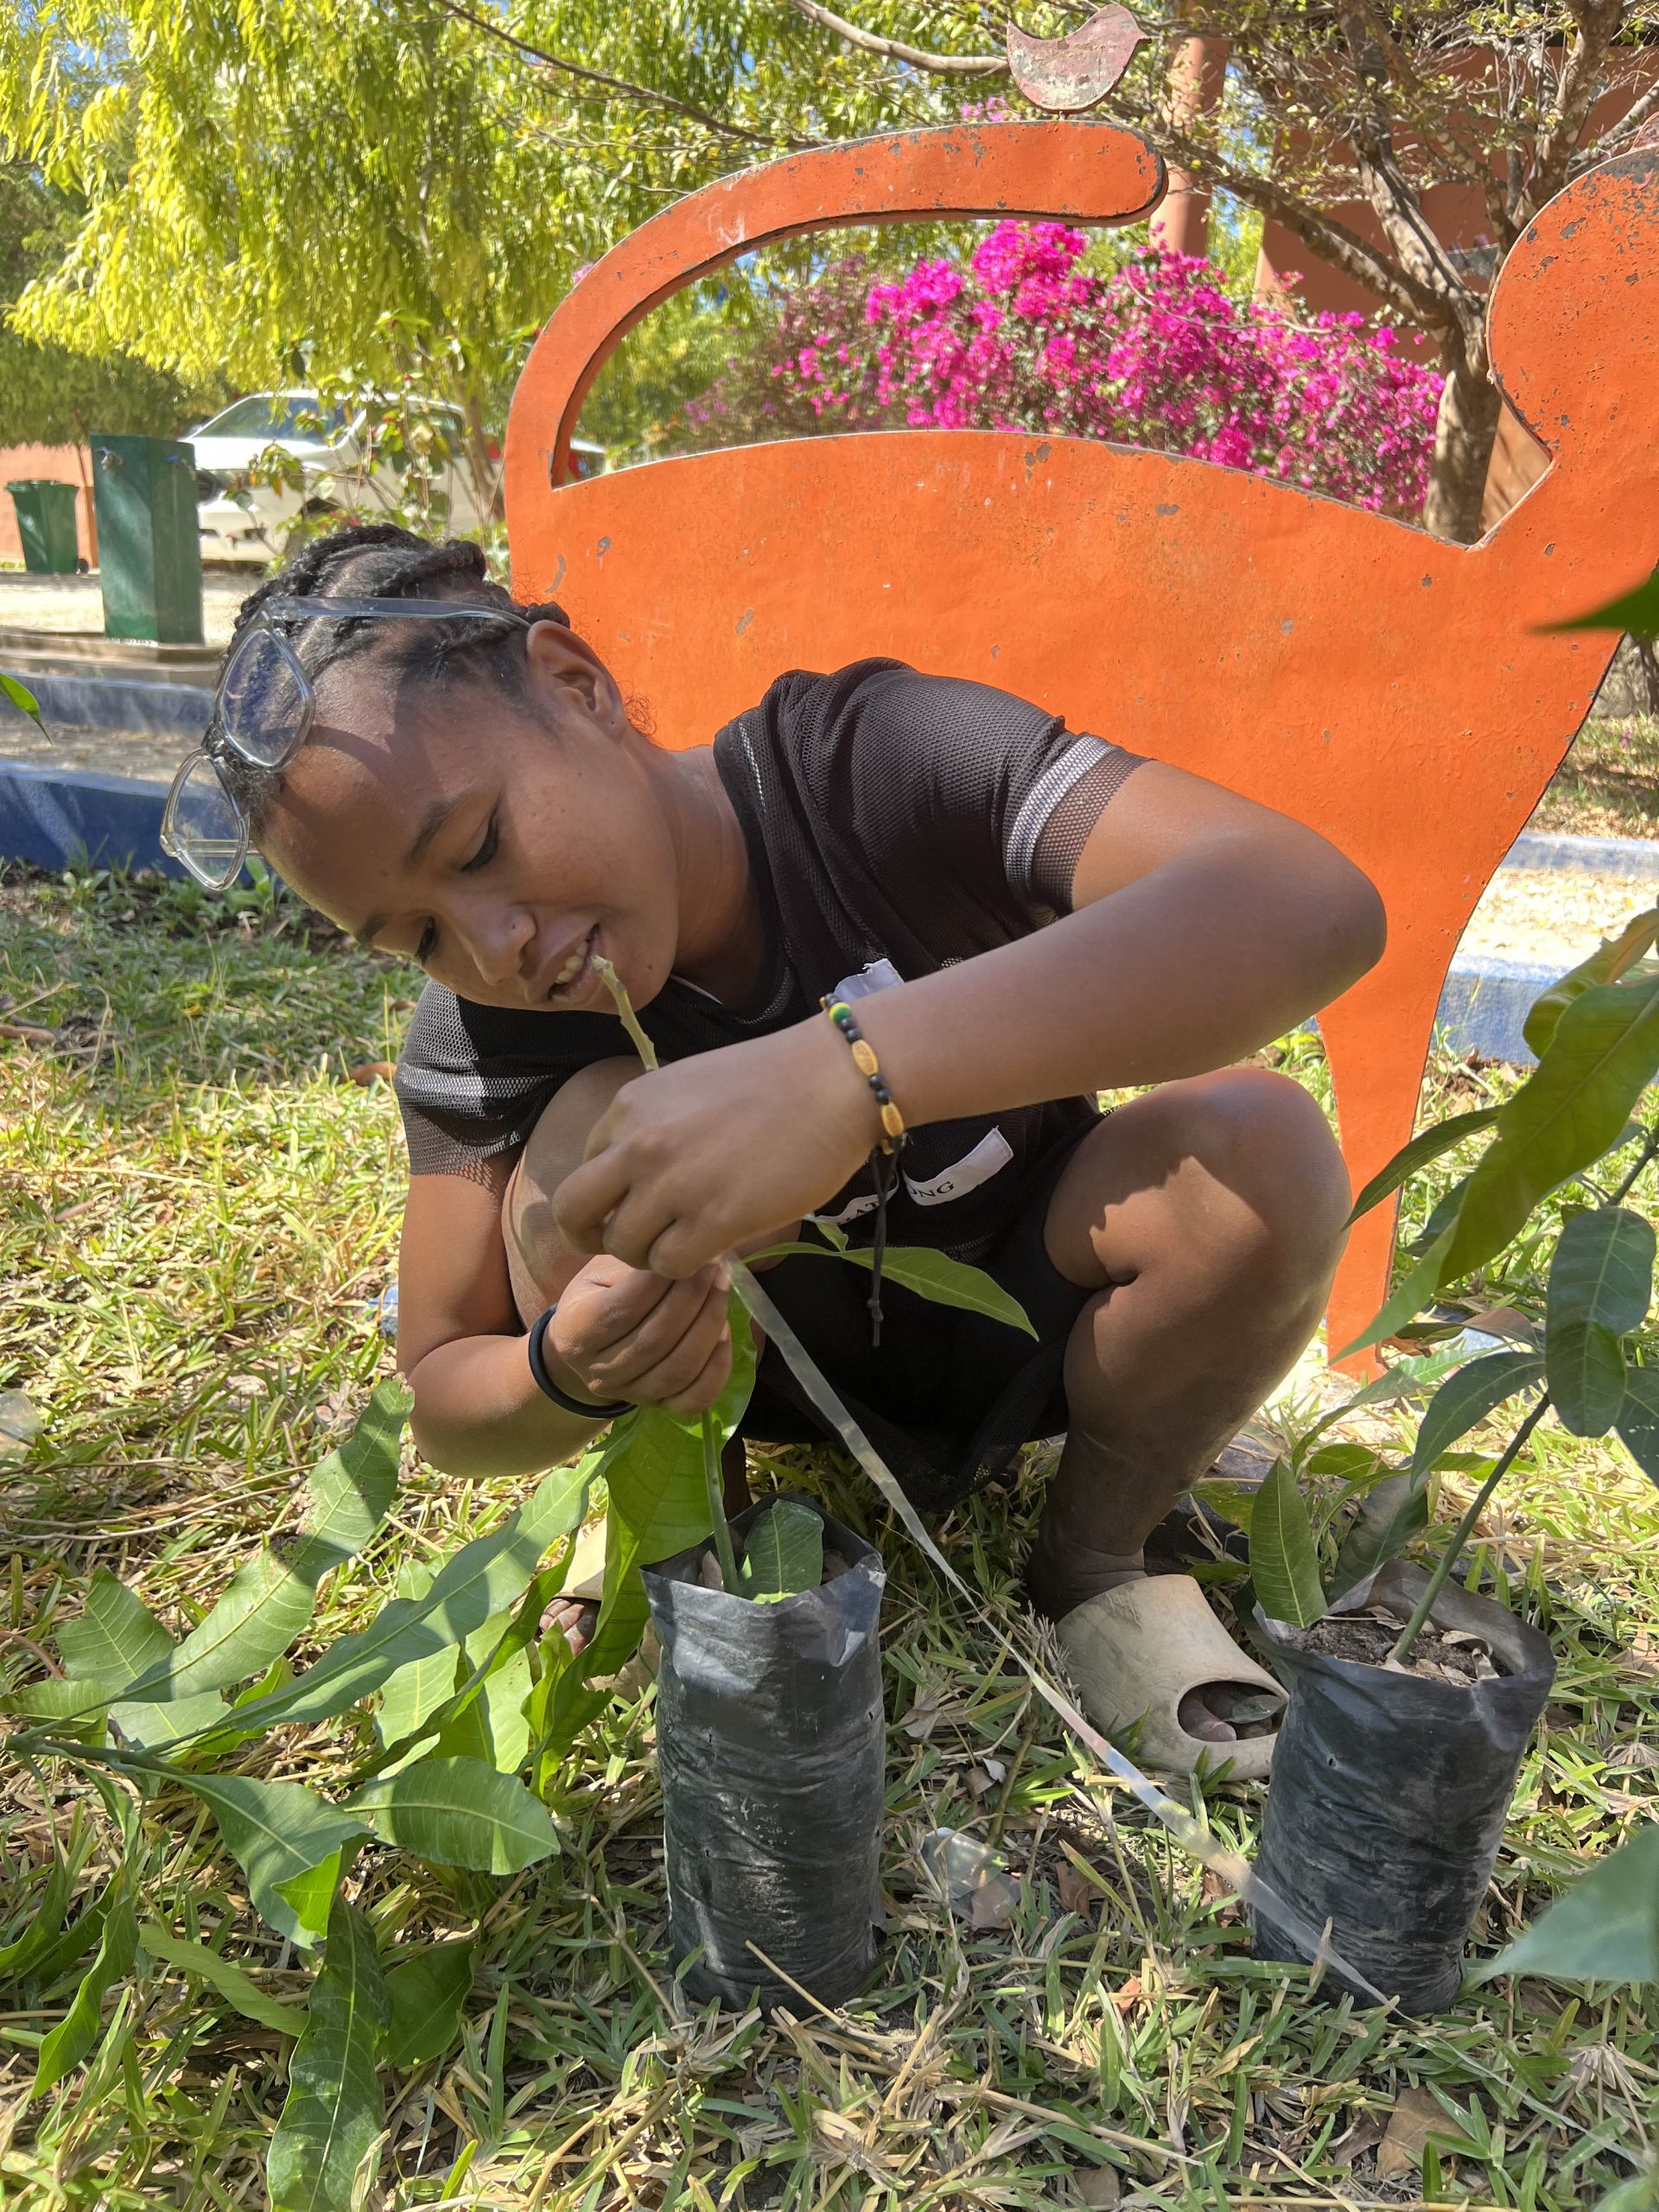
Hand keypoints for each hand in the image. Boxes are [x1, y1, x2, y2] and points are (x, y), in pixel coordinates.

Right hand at [543, 1253, 734, 1413]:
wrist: (589, 1345)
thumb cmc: (597, 1295)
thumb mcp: (598, 1270)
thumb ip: (631, 1263)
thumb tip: (678, 1251)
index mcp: (575, 1333)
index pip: (621, 1310)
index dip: (658, 1282)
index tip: (685, 1252)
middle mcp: (599, 1373)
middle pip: (654, 1341)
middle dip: (691, 1298)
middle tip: (714, 1266)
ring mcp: (631, 1395)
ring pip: (678, 1369)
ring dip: (708, 1325)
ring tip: (722, 1288)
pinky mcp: (659, 1407)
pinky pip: (695, 1397)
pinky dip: (717, 1365)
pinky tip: (724, 1330)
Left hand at [552, 1021, 878, 1277]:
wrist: (832, 1081)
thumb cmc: (773, 1080)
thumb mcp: (687, 1088)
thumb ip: (652, 1128)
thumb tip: (636, 1177)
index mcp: (628, 1107)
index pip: (585, 1169)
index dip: (608, 1195)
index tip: (637, 1203)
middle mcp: (638, 1146)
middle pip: (574, 1213)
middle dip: (591, 1236)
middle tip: (628, 1243)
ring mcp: (672, 1185)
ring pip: (623, 1246)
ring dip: (649, 1254)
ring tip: (686, 1241)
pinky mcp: (712, 1221)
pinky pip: (669, 1265)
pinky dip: (685, 1266)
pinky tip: (712, 1247)